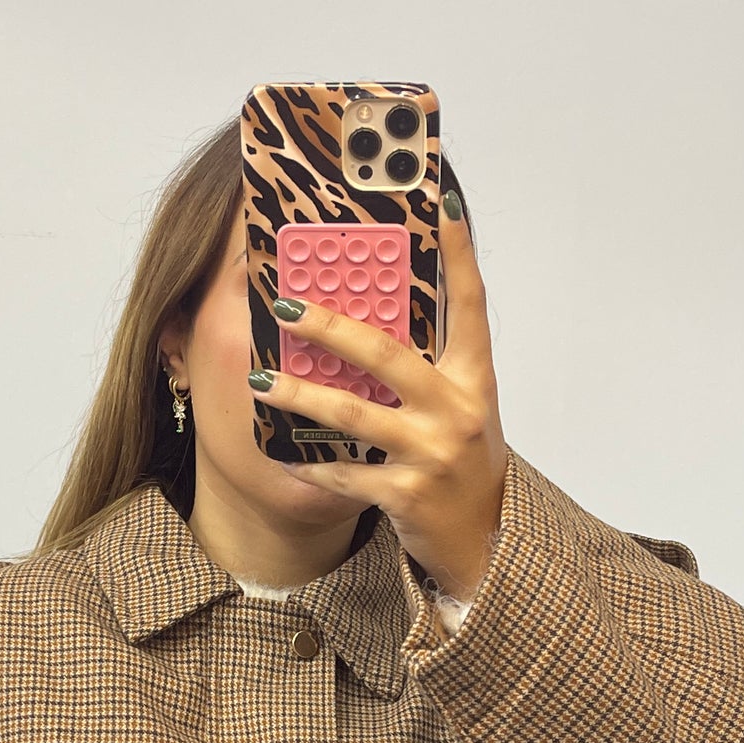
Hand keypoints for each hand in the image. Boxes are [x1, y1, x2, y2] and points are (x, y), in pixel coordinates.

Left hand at [252, 192, 508, 602]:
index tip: (441, 203)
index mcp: (473, 376)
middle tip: (285, 305)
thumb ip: (429, 361)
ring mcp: (433, 451)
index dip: (459, 252)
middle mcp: (458, 408)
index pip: (470, 302)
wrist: (482, 539)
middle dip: (330, 326)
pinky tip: (282, 455)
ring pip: (354, 412)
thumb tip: (374, 309)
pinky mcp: (408, 493)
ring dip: (300, 394)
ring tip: (261, 379)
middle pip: (386, 354)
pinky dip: (311, 463)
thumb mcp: (459, 404)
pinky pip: (346, 470)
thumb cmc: (461, 460)